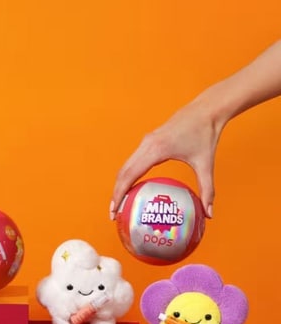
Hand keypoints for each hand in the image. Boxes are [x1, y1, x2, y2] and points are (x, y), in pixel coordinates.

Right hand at [110, 96, 220, 219]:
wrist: (206, 109)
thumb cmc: (206, 134)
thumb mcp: (206, 164)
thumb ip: (207, 190)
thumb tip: (209, 213)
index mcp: (156, 150)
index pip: (129, 175)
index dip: (119, 194)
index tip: (115, 211)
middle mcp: (146, 145)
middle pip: (122, 172)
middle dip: (115, 193)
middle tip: (114, 213)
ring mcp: (146, 142)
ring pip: (125, 166)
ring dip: (120, 184)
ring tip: (120, 203)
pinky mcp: (148, 141)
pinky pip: (133, 161)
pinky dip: (128, 175)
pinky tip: (133, 188)